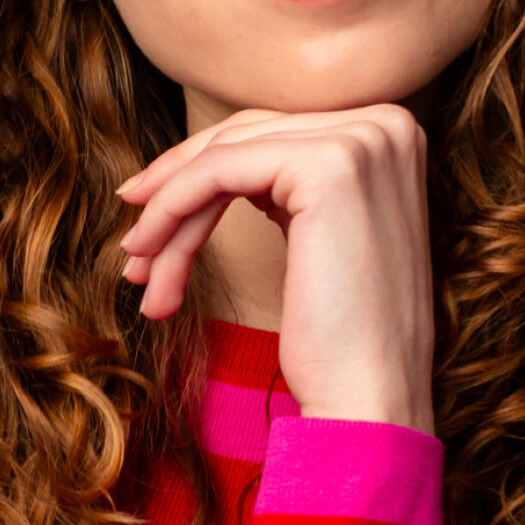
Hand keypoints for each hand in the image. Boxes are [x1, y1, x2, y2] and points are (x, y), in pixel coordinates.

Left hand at [114, 105, 435, 430]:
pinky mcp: (329, 166)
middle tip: (133, 248)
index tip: (148, 216)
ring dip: (167, 216)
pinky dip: (171, 210)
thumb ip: (288, 188)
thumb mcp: (319, 236)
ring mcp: (362, 141)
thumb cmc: (340, 337)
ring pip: (223, 158)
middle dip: (175, 194)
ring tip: (138, 271)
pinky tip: (148, 252)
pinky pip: (217, 172)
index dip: (198, 171)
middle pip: (243, 141)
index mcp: (391, 133)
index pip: (269, 135)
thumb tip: (213, 164)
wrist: (370, 400)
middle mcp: (386, 124)